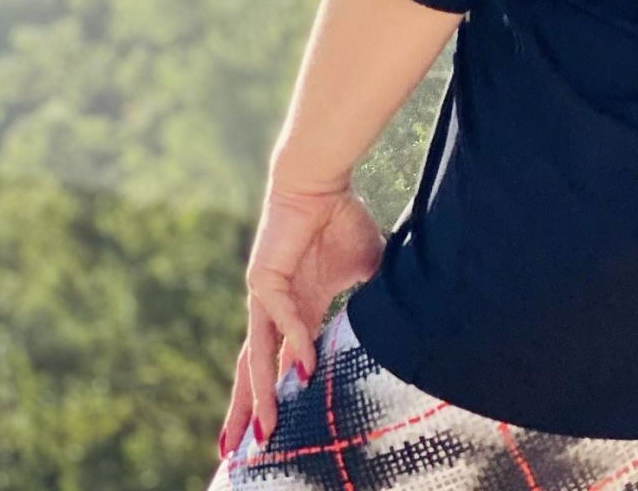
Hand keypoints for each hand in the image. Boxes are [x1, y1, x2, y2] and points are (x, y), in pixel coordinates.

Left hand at [218, 182, 385, 457]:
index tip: (268, 435)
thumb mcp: (366, 266)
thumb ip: (372, 299)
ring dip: (260, 395)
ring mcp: (265, 295)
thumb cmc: (342, 218)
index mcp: (297, 308)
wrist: (322, 181)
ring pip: (257, 356)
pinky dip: (295, 342)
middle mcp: (274, 309)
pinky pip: (282, 318)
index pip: (279, 363)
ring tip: (263, 432)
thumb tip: (400, 322)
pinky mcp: (262, 278)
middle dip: (248, 412)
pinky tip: (305, 368)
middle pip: (255, 370)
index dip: (274, 396)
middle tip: (237, 456)